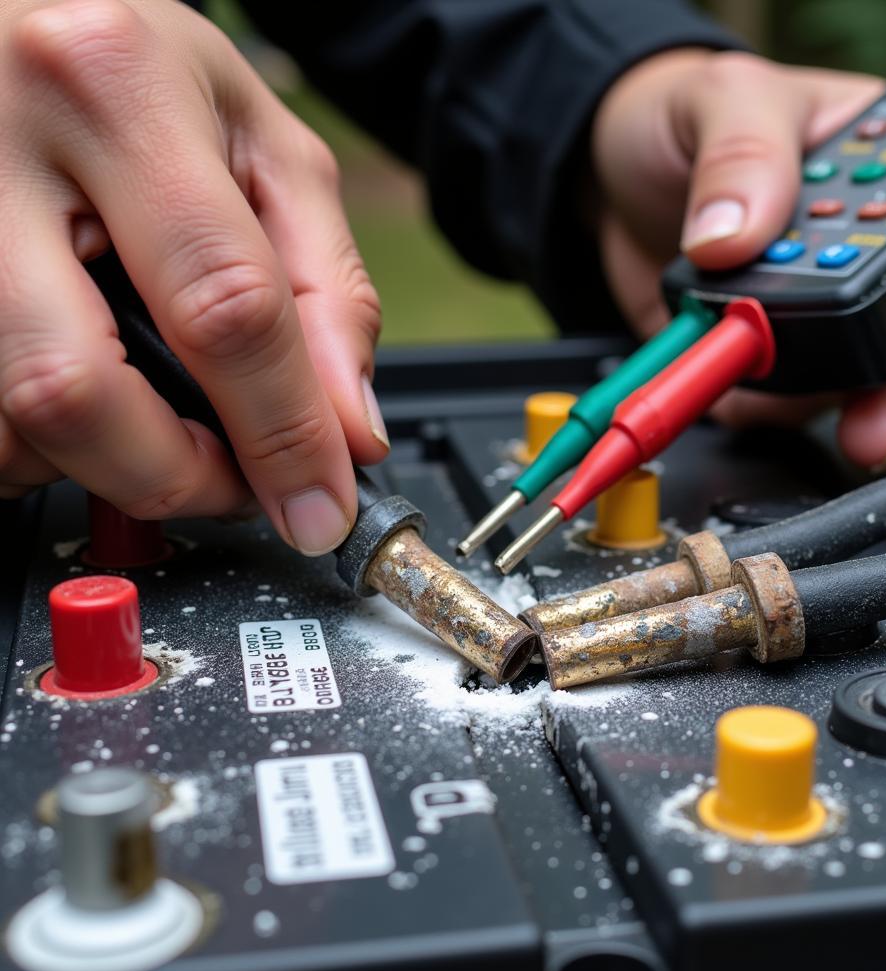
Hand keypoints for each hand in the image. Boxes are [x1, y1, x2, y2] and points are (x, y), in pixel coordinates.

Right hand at [0, 0, 387, 553]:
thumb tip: (349, 432)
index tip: (319, 505)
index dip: (284, 434)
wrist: (22, 18)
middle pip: (78, 391)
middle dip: (174, 475)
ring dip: (99, 465)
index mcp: (117, 92)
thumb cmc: (146, 78)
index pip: (224, 306)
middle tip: (227, 480)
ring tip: (154, 423)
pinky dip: (40, 446)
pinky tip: (88, 400)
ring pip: (6, 420)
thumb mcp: (268, 152)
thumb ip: (328, 292)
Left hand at [591, 49, 885, 471]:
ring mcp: (832, 324)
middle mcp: (884, 262)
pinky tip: (745, 397)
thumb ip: (742, 153)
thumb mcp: (723, 99)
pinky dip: (775, 419)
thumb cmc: (686, 122)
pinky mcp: (773, 367)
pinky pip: (793, 414)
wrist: (612, 180)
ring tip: (851, 433)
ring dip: (881, 424)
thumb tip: (734, 237)